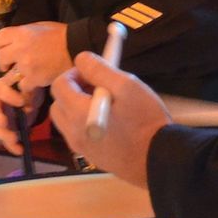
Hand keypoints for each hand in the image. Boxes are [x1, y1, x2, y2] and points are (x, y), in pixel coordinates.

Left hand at [0, 22, 72, 93]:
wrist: (77, 46)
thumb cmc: (61, 35)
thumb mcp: (39, 27)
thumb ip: (24, 34)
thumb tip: (13, 41)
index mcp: (21, 33)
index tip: (4, 50)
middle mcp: (20, 48)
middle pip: (1, 57)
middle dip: (4, 62)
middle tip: (10, 66)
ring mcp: (26, 65)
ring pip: (10, 75)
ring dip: (16, 76)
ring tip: (25, 75)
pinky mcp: (34, 78)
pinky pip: (23, 85)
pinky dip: (28, 86)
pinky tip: (35, 82)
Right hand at [0, 67, 45, 155]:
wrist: (29, 95)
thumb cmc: (29, 87)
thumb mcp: (33, 86)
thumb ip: (30, 93)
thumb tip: (26, 106)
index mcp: (2, 86)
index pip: (3, 90)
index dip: (10, 96)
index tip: (21, 102)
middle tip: (7, 124)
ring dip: (4, 135)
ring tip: (15, 142)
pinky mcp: (1, 127)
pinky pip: (3, 137)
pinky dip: (10, 145)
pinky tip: (19, 150)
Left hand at [50, 51, 167, 188]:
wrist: (158, 159)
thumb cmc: (145, 120)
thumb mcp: (127, 86)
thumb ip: (99, 69)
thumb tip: (81, 59)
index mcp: (78, 113)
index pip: (59, 85)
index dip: (74, 73)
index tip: (93, 73)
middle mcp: (72, 132)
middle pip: (58, 103)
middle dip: (73, 90)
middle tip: (97, 87)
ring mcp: (79, 147)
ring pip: (66, 120)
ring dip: (77, 106)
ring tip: (104, 103)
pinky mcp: (89, 156)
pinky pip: (76, 133)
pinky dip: (83, 122)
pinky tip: (108, 120)